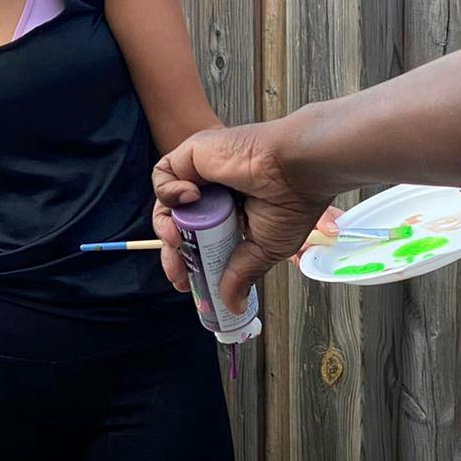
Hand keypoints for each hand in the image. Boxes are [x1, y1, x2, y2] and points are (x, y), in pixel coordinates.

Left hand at [152, 120, 338, 311]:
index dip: (189, 261)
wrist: (297, 168)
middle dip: (172, 253)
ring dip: (166, 228)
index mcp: (233, 215)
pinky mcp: (192, 155)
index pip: (200, 240)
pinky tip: (191, 196)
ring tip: (177, 238)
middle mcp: (216, 195)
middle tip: (177, 272)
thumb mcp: (264, 250)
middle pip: (178, 226)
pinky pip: (163, 175)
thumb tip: (232, 305)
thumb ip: (240, 275)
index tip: (187, 282)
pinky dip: (168, 191)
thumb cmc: (293, 203)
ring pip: (166, 206)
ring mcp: (203, 175)